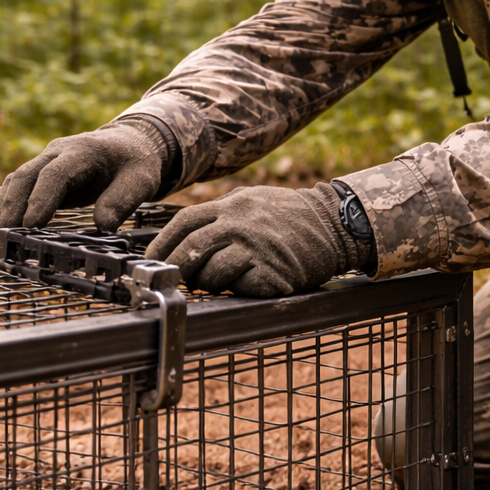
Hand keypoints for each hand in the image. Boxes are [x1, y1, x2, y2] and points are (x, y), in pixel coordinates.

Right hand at [0, 119, 172, 230]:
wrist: (129, 142)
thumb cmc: (135, 162)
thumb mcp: (141, 180)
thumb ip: (123, 200)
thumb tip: (103, 226)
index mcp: (83, 151)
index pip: (55, 174)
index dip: (41, 200)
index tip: (31, 225)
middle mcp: (59, 151)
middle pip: (27, 175)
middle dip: (14, 205)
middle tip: (6, 236)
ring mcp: (48, 159)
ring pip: (18, 179)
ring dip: (6, 205)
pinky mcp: (43, 170)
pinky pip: (20, 184)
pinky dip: (8, 202)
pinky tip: (1, 224)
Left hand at [146, 183, 371, 296]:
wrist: (336, 225)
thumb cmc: (292, 217)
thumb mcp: (254, 201)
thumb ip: (223, 214)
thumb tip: (188, 236)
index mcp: (233, 203)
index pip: (185, 221)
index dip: (163, 243)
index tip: (152, 261)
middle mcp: (240, 222)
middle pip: (191, 248)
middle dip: (178, 268)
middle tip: (176, 281)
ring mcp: (256, 247)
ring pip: (211, 272)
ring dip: (208, 283)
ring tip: (219, 282)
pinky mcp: (272, 271)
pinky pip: (240, 286)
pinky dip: (236, 289)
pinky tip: (247, 284)